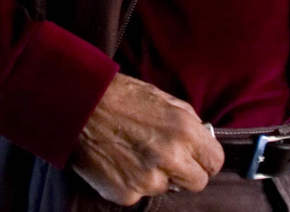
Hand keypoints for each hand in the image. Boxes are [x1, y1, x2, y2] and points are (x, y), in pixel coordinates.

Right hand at [72, 73, 222, 205]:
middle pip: (197, 182)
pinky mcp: (127, 193)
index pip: (215, 161)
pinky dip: (131, 181)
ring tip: (133, 152)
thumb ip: (187, 122)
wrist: (74, 103)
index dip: (203, 157)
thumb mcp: (161, 98)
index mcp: (184, 130)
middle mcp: (170, 157)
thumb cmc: (117, 95)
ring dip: (155, 175)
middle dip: (184, 171)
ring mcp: (148, 179)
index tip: (193, 155)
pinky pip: (139, 194)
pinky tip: (118, 160)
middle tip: (164, 157)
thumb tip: (204, 139)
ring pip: (166, 188)